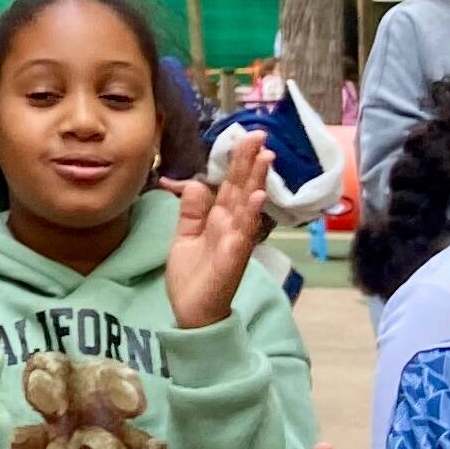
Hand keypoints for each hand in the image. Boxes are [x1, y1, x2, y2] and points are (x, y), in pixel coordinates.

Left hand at [157, 128, 272, 330]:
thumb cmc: (192, 276)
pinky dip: (249, 216)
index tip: (247, 137)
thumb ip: (191, 211)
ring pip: (247, 207)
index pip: (230, 184)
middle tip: (260, 136)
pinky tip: (255, 198)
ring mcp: (235, 242)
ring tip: (265, 158)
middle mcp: (231, 226)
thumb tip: (197, 183)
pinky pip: (242, 235)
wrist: (191, 312)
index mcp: (219, 219)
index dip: (238, 161)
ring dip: (256, 182)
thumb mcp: (184, 236)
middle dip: (251, 162)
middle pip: (241, 188)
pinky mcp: (232, 259)